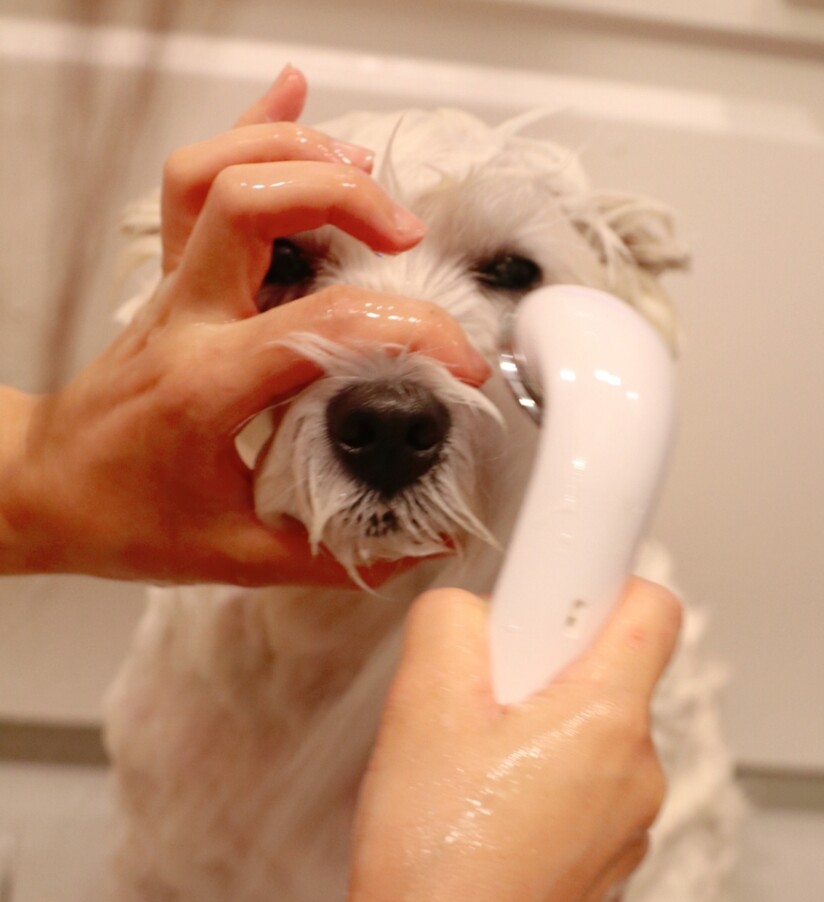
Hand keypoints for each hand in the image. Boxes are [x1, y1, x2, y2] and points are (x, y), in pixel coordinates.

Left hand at [0, 67, 487, 584]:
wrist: (50, 488)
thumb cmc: (126, 518)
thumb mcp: (236, 556)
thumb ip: (336, 557)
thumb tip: (420, 548)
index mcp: (210, 386)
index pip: (323, 328)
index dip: (410, 333)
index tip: (457, 364)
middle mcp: (188, 320)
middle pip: (252, 203)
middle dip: (345, 200)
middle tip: (406, 241)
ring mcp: (176, 290)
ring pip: (216, 169)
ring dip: (296, 152)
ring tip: (365, 176)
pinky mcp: (176, 280)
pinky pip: (200, 181)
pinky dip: (250, 128)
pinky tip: (294, 105)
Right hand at [105, 576, 680, 901]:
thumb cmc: (434, 859)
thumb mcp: (422, 704)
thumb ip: (454, 625)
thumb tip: (477, 618)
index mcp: (609, 719)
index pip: (653, 607)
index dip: (604, 580)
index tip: (558, 583)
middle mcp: (637, 776)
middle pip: (609, 676)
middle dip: (544, 671)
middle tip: (474, 701)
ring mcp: (624, 835)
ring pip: (587, 745)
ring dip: (533, 738)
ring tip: (462, 778)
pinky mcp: (599, 877)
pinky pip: (576, 802)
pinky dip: (534, 795)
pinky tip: (473, 829)